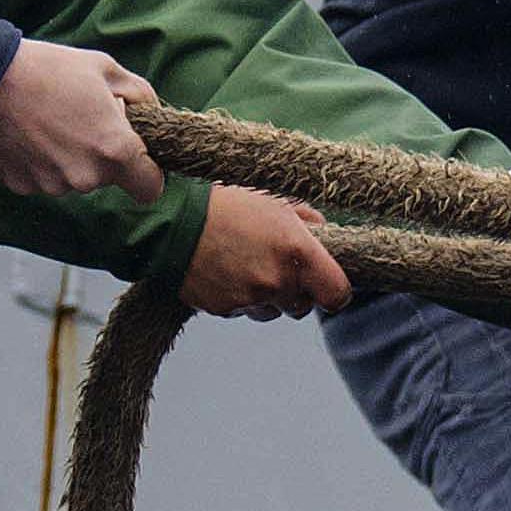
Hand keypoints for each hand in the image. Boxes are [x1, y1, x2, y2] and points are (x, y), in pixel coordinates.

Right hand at [0, 43, 161, 199]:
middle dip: (100, 153)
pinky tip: (26, 131)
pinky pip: (41, 177)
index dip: (147, 171)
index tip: (137, 156)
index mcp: (114, 150)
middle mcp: (84, 176)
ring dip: (68, 156)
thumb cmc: (46, 68)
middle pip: (107, 177)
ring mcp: (50, 185)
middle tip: (80, 117)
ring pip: (73, 177)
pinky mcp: (20, 185)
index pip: (150, 188)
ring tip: (48, 120)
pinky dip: (38, 161)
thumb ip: (140, 95)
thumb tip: (149, 112)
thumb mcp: (105, 68)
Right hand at [178, 193, 348, 320]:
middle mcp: (277, 280)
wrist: (173, 219)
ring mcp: (250, 298)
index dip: (335, 292)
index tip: (327, 285)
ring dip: (267, 297)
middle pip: (303, 306)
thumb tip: (325, 232)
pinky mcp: (225, 309)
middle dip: (295, 291)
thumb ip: (307, 218)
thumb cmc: (227, 203)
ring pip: (273, 311)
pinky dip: (240, 298)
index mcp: (297, 250)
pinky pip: (244, 311)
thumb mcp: (274, 199)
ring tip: (246, 265)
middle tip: (277, 266)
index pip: (336, 293)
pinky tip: (226, 272)